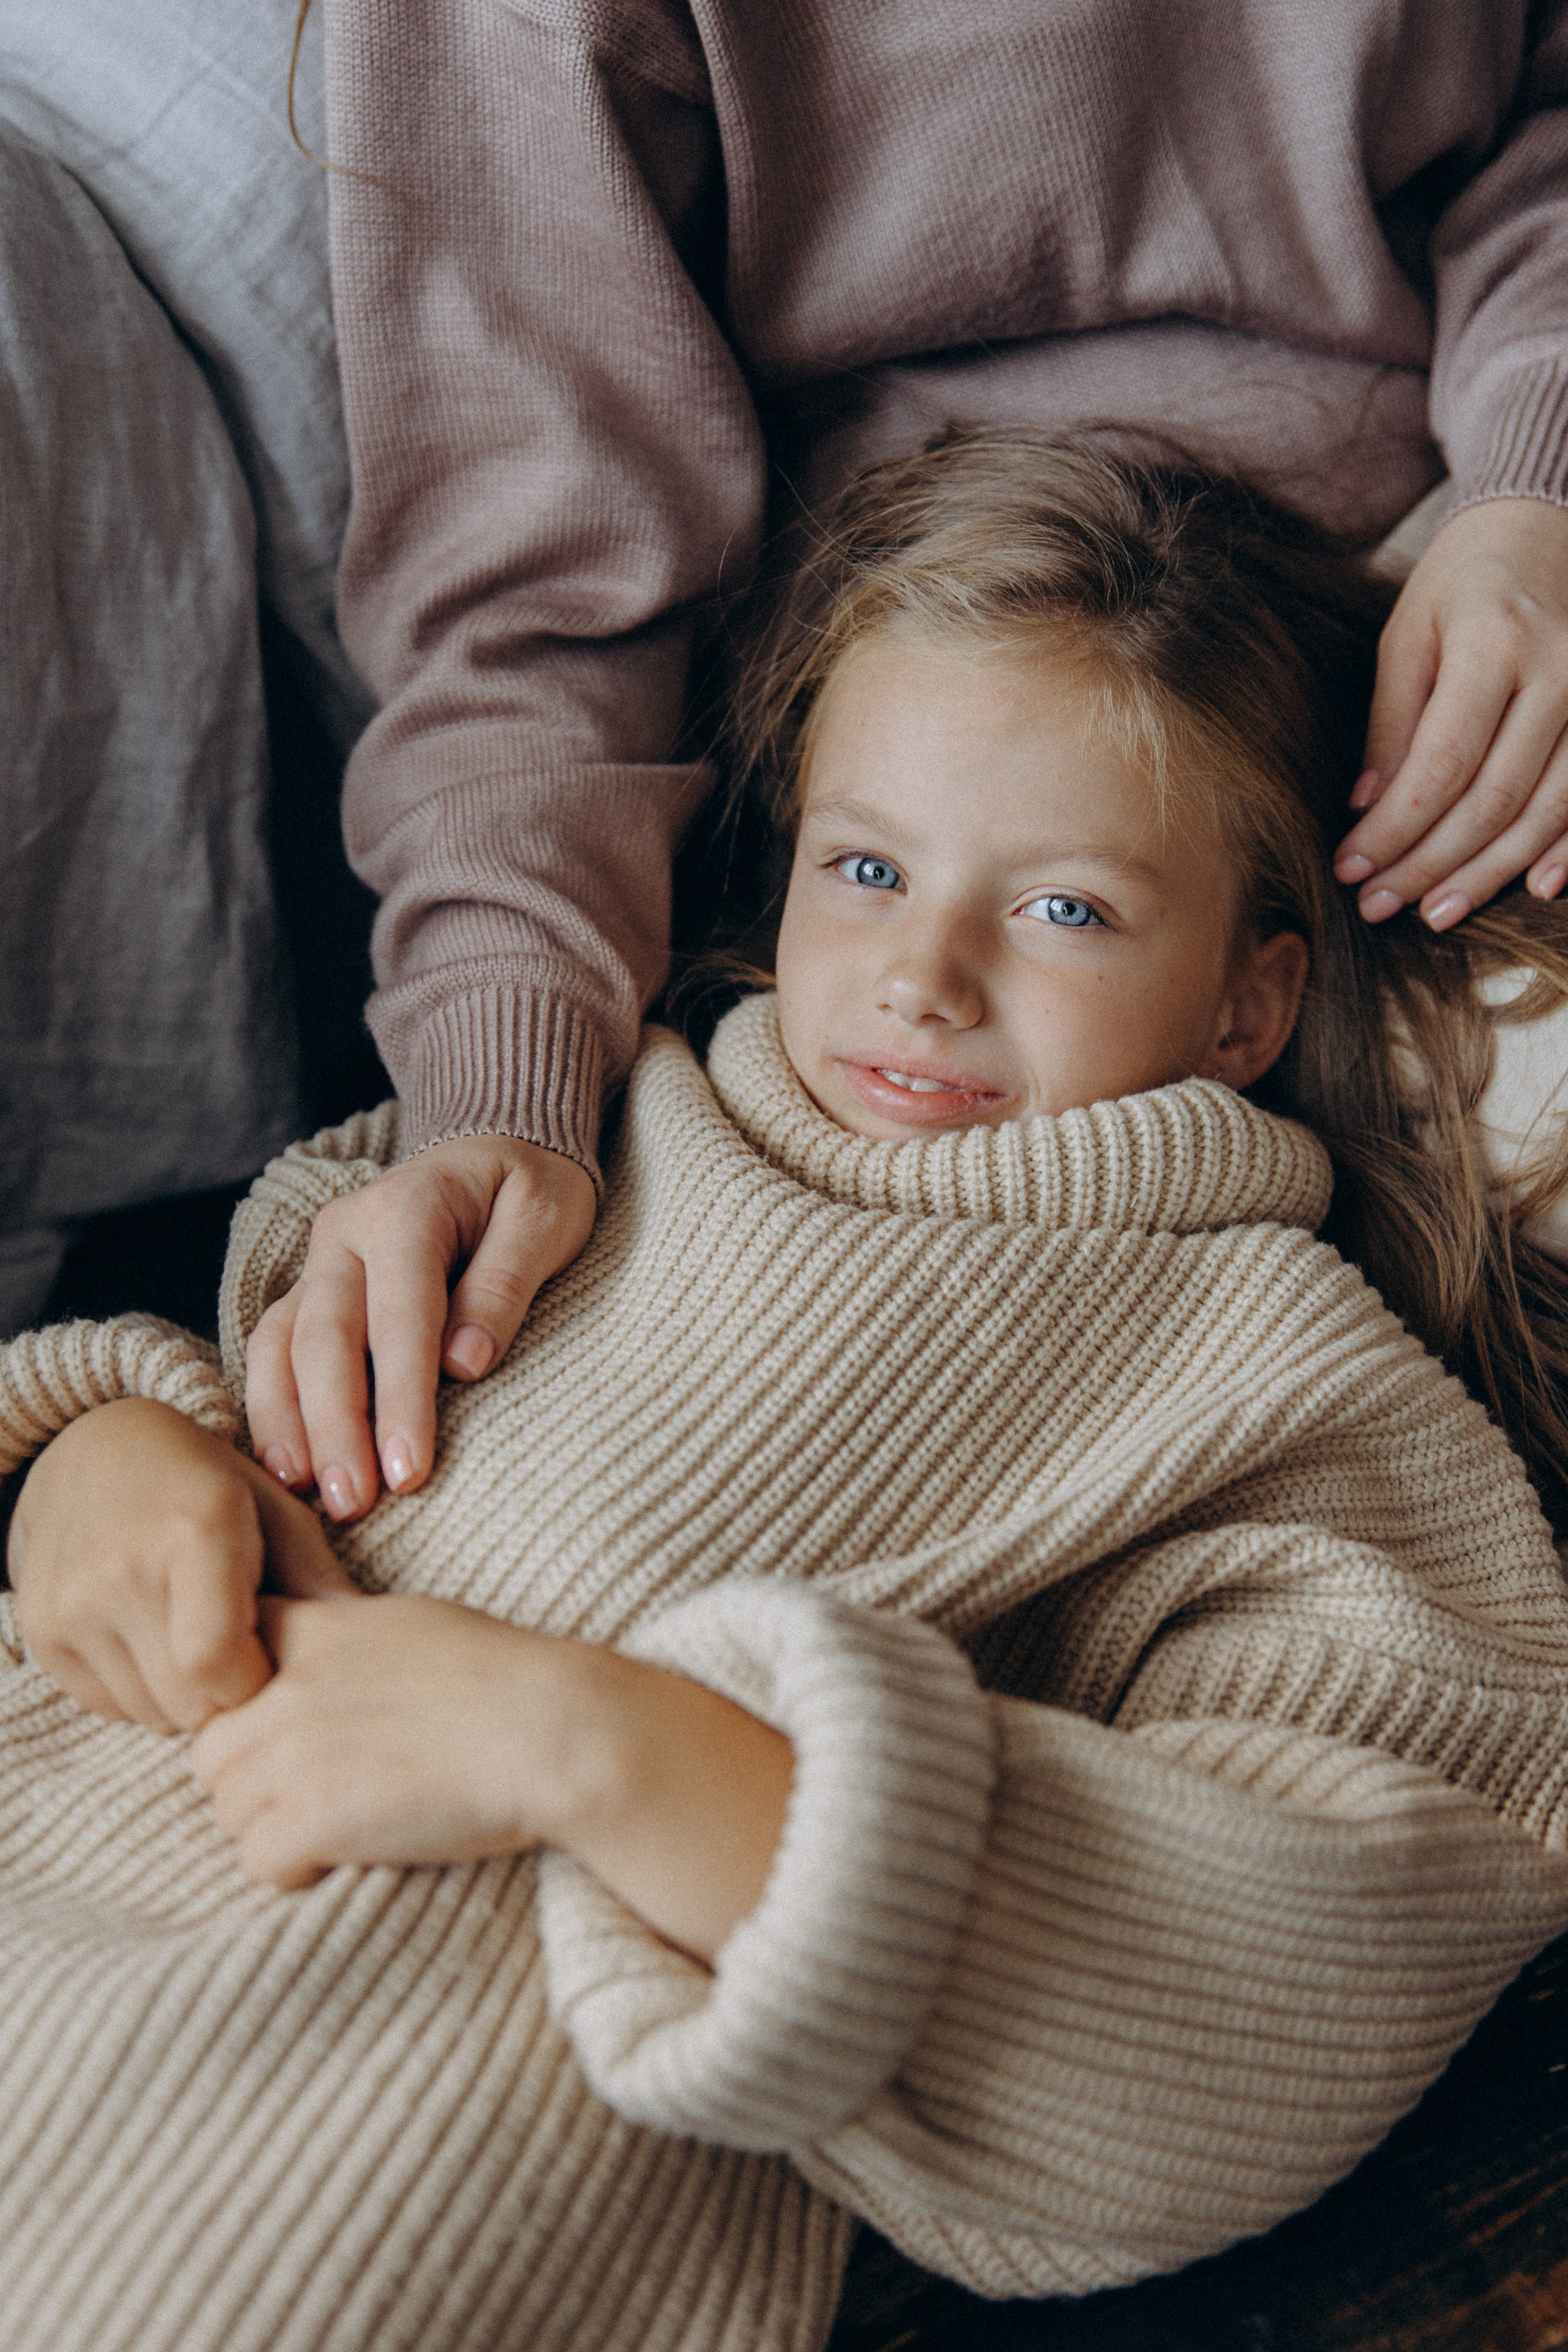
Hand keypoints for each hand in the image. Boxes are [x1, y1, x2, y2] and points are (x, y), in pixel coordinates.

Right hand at [7, 1399, 353, 1731]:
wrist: (97, 1448)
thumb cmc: (207, 1484)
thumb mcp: (275, 1511)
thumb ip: (319, 1582)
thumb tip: (368, 1651)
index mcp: (192, 1533)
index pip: (215, 1664)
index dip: (255, 1681)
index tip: (271, 1659)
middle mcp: (120, 1570)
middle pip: (187, 1703)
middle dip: (227, 1696)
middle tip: (241, 1651)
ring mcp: (70, 1603)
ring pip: (148, 1713)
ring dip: (184, 1697)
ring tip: (197, 1637)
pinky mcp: (41, 1630)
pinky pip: (106, 1705)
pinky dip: (141, 1691)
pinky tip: (155, 1638)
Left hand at [189, 1592, 570, 1885]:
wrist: (549, 1731)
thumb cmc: (502, 1678)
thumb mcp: (408, 1627)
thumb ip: (342, 1640)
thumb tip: (317, 1659)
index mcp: (314, 1631)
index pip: (221, 1662)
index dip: (243, 1706)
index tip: (286, 1730)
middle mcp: (287, 1687)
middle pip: (210, 1754)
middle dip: (250, 1781)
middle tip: (316, 1795)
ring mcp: (292, 1754)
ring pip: (228, 1812)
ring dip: (273, 1827)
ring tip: (342, 1825)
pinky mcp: (311, 1818)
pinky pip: (258, 1860)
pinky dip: (295, 1869)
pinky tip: (348, 1854)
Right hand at [244, 1135, 595, 1521]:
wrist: (493, 1144)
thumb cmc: (529, 1188)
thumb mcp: (546, 1220)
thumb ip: (505, 1284)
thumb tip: (465, 1365)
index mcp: (406, 1207)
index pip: (399, 1315)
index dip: (401, 1397)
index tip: (409, 1471)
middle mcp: (345, 1232)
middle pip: (325, 1337)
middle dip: (336, 1426)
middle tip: (353, 1503)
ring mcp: (320, 1261)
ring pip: (281, 1345)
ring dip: (290, 1424)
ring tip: (306, 1496)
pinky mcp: (310, 1290)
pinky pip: (272, 1349)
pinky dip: (271, 1406)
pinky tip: (284, 1466)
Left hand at [1335, 498, 1567, 929]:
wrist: (1544, 524)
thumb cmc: (1462, 581)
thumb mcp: (1407, 631)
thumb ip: (1392, 719)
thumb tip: (1367, 807)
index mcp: (1493, 645)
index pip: (1440, 766)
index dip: (1394, 830)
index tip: (1350, 868)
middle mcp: (1557, 674)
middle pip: (1492, 800)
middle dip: (1430, 865)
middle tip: (1379, 906)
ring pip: (1546, 811)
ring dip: (1489, 874)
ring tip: (1434, 912)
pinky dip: (1566, 847)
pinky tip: (1534, 886)